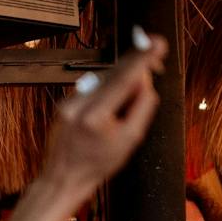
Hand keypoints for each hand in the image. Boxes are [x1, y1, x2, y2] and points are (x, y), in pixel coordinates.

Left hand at [42, 36, 167, 194]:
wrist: (64, 178)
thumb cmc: (99, 163)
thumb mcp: (130, 139)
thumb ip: (142, 106)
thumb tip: (145, 78)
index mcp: (94, 116)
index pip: (123, 79)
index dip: (142, 59)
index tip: (157, 42)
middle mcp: (76, 105)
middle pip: (112, 74)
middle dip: (136, 65)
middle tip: (156, 53)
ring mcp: (67, 104)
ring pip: (102, 80)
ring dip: (121, 80)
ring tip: (129, 101)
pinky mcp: (64, 104)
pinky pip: (92, 89)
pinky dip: (107, 90)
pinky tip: (111, 107)